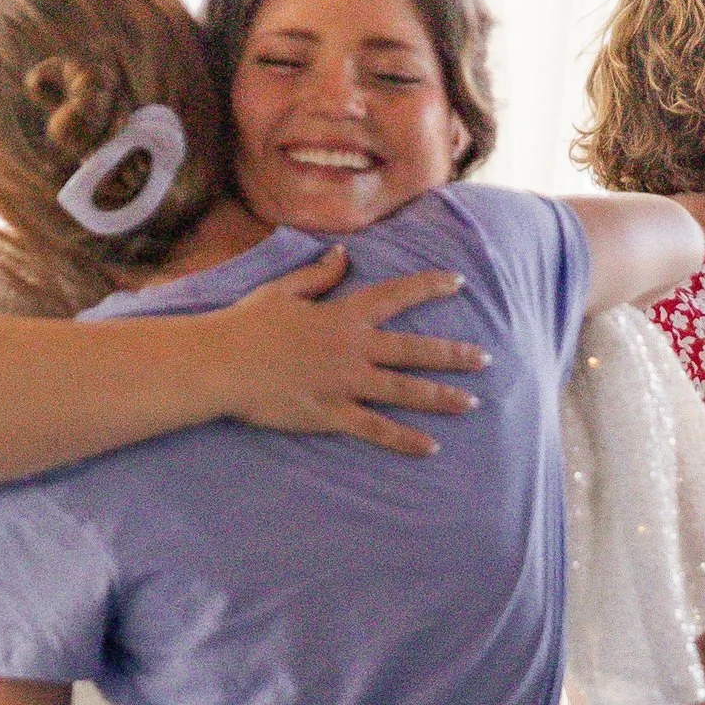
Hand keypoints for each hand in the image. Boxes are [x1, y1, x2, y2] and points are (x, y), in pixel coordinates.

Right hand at [213, 246, 485, 455]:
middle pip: (414, 350)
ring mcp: (344, 383)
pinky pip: (376, 429)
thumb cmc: (246, 325)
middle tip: (485, 359)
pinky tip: (431, 447)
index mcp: (343, 314)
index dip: (430, 287)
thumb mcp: (282, 291)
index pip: (397, 295)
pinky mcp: (330, 414)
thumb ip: (317, 275)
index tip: (458, 283)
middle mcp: (353, 348)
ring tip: (472, 404)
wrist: (220, 363)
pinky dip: (404, 439)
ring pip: (404, 390)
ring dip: (441, 397)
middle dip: (453, 354)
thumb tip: (342, 256)